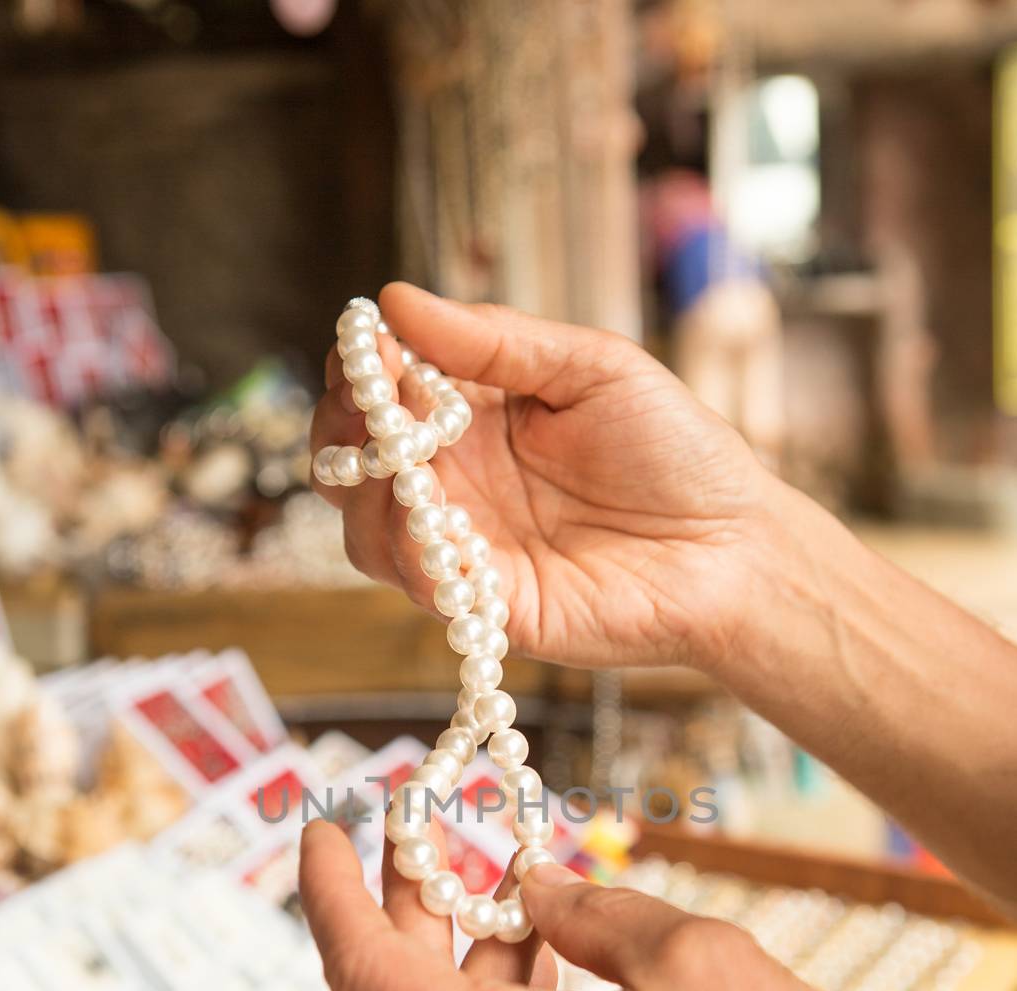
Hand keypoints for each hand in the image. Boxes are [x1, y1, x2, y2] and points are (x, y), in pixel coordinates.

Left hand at [298, 822, 928, 990]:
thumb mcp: (689, 956)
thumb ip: (589, 912)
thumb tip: (536, 889)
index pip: (360, 966)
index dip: (330, 888)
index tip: (320, 827)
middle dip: (420, 913)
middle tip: (437, 834)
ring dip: (481, 968)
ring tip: (528, 895)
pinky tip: (567, 977)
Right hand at [310, 283, 774, 670]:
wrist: (734, 547)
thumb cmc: (676, 451)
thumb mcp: (591, 368)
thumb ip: (495, 342)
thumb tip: (397, 301)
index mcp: (477, 416)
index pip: (383, 391)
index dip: (360, 368)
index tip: (366, 347)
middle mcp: (459, 483)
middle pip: (353, 462)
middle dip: (340, 427)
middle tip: (366, 404)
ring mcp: (467, 546)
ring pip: (364, 526)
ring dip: (359, 489)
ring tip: (393, 458)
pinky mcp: (486, 605)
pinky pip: (415, 580)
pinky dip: (401, 544)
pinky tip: (423, 510)